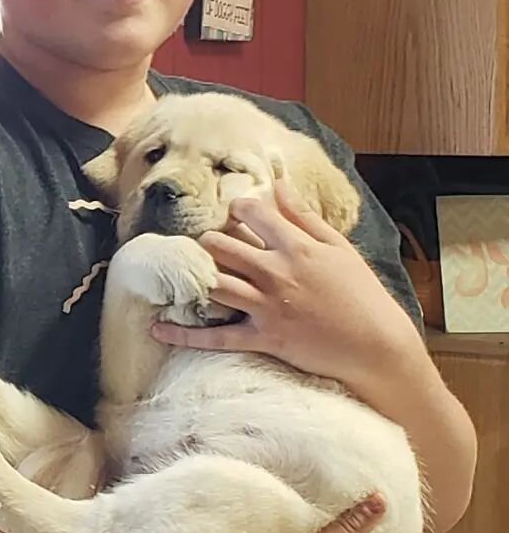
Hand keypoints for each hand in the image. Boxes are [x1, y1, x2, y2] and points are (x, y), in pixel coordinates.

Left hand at [150, 180, 421, 391]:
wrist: (376, 346)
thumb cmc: (361, 294)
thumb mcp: (338, 248)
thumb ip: (304, 217)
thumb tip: (278, 185)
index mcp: (296, 246)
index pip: (252, 212)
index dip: (237, 208)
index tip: (234, 212)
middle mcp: (276, 272)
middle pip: (222, 246)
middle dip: (208, 242)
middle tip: (204, 244)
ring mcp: (266, 306)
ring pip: (214, 283)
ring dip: (194, 277)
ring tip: (180, 273)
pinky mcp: (263, 338)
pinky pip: (215, 337)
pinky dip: (183, 335)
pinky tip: (157, 329)